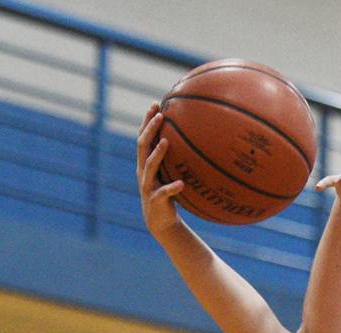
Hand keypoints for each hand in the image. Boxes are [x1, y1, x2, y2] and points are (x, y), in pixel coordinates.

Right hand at [136, 105, 184, 238]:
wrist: (161, 222)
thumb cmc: (169, 194)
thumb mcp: (171, 174)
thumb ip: (177, 159)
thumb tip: (198, 141)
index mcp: (145, 162)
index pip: (143, 137)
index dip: (147, 121)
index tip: (155, 104)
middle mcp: (143, 171)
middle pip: (142, 146)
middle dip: (149, 129)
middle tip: (160, 115)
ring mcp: (148, 185)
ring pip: (149, 166)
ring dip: (157, 154)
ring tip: (166, 142)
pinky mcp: (156, 201)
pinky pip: (164, 193)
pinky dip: (172, 188)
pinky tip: (182, 184)